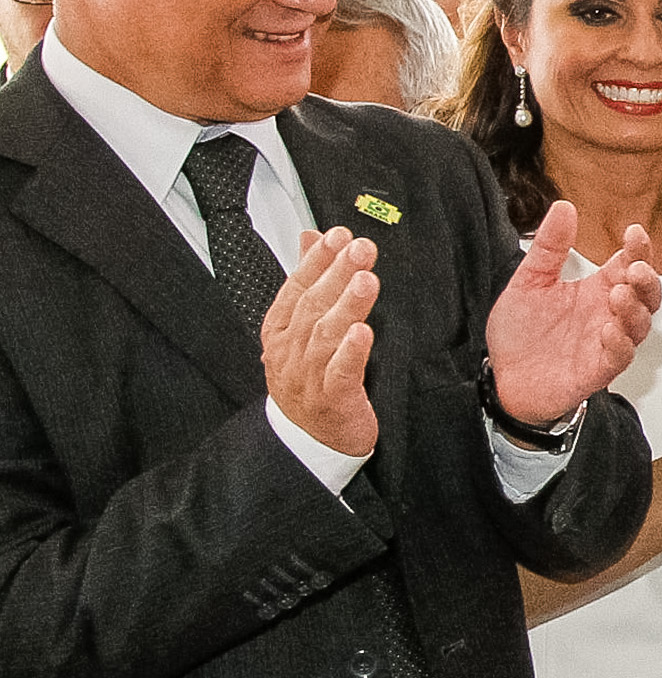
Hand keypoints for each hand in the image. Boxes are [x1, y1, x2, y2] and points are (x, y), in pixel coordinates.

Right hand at [266, 227, 380, 456]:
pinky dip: (350, 351)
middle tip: (360, 248)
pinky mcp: (332, 400)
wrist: (309, 441)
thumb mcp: (300, 330)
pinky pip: (340, 373)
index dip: (316, 261)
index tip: (337, 236)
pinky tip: (363, 332)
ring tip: (365, 280)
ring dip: (346, 306)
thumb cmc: (308, 380)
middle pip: (312, 307)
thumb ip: (308, 281)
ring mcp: (308, 377)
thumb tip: (310, 238)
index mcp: (280, 333)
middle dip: (337, 274)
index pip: (295, 289)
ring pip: (325, 336)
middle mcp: (289, 353)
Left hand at [487, 201, 661, 425]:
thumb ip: (549, 247)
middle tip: (635, 269)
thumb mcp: (529, 281)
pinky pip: (619, 357)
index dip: (638, 249)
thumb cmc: (521, 334)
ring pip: (639, 326)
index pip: (629, 265)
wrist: (503, 377)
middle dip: (647, 280)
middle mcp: (607, 315)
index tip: (633, 232)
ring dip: (635, 309)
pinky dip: (619, 344)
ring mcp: (605, 343)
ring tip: (619, 295)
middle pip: (646, 295)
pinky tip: (608, 330)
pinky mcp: (597, 370)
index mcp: (596, 290)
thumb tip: (564, 206)